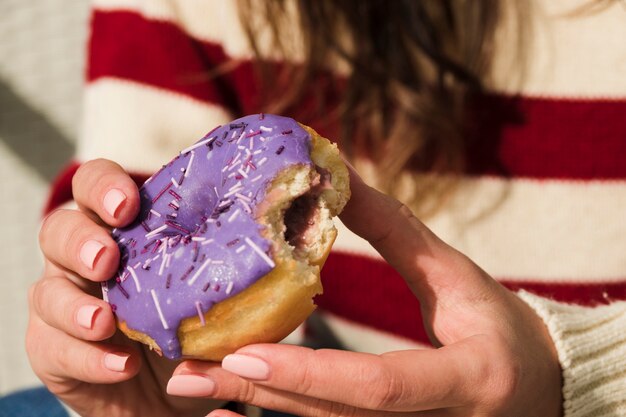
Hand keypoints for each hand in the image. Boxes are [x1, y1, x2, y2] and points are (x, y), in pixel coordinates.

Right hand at [26, 159, 222, 416]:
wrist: (176, 395)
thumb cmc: (202, 333)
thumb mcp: (229, 298)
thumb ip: (247, 271)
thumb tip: (299, 242)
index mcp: (129, 233)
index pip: (99, 188)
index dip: (105, 186)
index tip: (129, 203)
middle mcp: (90, 258)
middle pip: (60, 226)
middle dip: (81, 238)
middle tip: (108, 259)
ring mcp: (67, 302)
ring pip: (45, 288)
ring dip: (74, 303)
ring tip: (105, 320)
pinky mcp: (54, 349)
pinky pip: (53, 346)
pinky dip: (86, 356)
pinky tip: (121, 366)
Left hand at [167, 165, 562, 416]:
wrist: (540, 388)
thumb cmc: (502, 327)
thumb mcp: (457, 276)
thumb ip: (395, 231)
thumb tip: (337, 176)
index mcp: (464, 380)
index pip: (379, 386)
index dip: (310, 373)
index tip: (241, 351)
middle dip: (258, 395)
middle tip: (189, 371)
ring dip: (257, 409)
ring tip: (195, 385)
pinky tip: (233, 411)